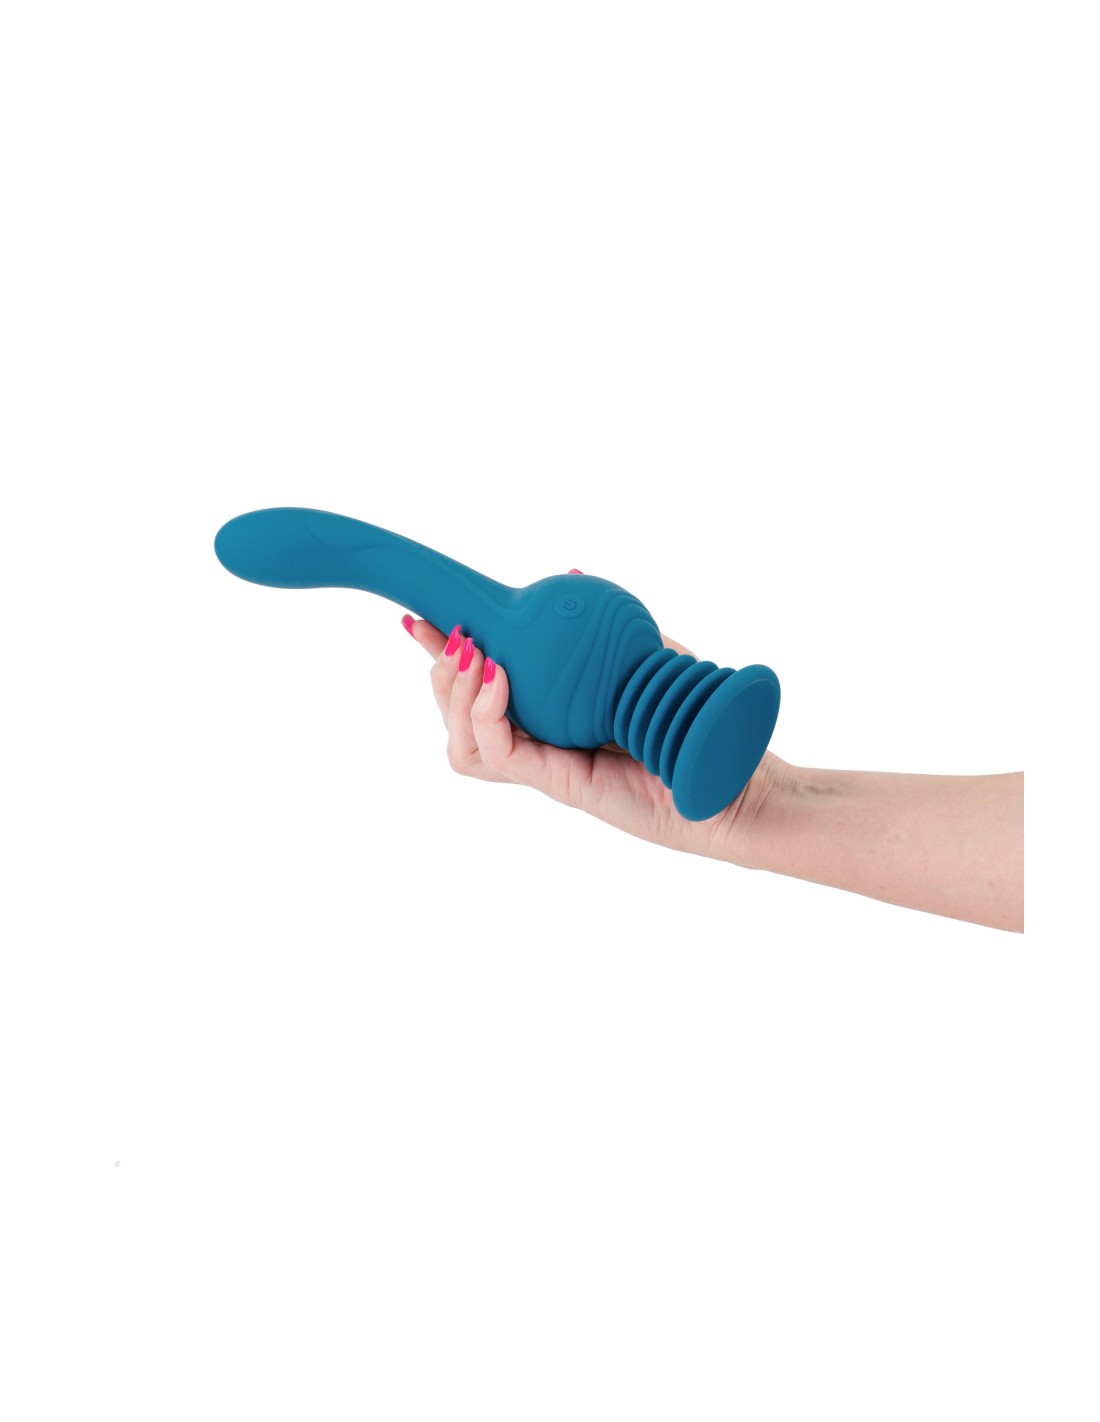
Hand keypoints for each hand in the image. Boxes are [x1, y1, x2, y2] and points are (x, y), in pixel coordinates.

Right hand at [400, 600, 777, 865]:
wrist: (735, 776)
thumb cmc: (698, 722)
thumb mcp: (646, 655)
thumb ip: (605, 625)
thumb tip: (570, 569)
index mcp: (552, 718)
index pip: (479, 692)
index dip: (445, 659)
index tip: (421, 618)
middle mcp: (542, 747)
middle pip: (457, 721)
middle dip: (438, 673)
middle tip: (444, 633)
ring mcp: (548, 770)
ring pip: (463, 745)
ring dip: (452, 695)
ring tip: (467, 654)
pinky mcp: (562, 785)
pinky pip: (500, 752)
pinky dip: (485, 712)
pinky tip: (495, 675)